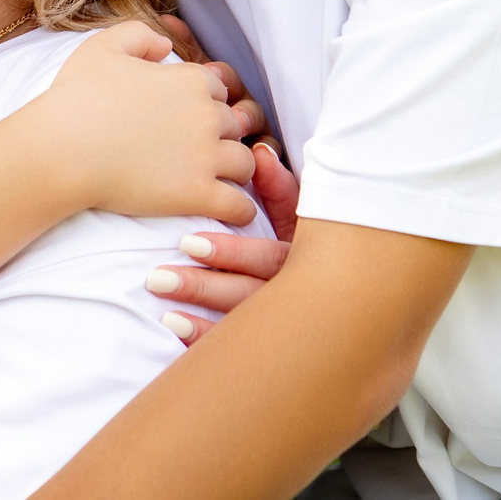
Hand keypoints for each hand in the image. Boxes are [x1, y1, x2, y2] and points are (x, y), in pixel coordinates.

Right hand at [29, 20, 256, 225]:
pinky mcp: (197, 194)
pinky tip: (229, 210)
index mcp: (189, 81)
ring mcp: (205, 157)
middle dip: (221, 134)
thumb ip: (139, 35)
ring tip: (216, 178)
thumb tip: (167, 47)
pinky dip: (240, 209)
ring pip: (245, 163)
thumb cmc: (77, 98)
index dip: (205, 101)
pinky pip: (240, 205)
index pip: (219, 89)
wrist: (62, 149)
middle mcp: (206, 116)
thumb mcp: (103, 48)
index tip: (186, 115)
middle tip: (198, 148)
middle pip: (235, 125)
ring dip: (235, 170)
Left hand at [148, 143, 299, 343]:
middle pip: (248, 294)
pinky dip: (205, 339)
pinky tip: (176, 329)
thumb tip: (258, 152)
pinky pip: (235, 347)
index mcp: (304, 260)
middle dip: (204, 286)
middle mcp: (296, 295)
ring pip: (240, 322)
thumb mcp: (301, 213)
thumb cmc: (314, 241)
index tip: (188, 243)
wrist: (342, 293)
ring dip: (200, 314)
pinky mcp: (265, 342)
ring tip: (161, 306)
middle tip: (158, 278)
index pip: (268, 257)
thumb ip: (280, 184)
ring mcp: (283, 324)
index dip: (232, 252)